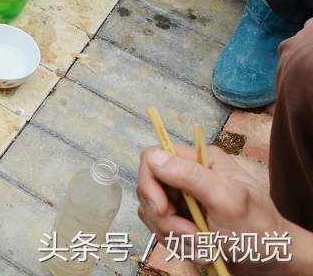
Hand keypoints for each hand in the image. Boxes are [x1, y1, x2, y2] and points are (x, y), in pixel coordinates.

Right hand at [137, 145, 312, 274]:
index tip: (162, 209)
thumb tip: (155, 157)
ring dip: (174, 236)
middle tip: (193, 235)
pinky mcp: (181, 220)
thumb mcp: (228, 200)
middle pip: (149, 189)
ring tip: (203, 246)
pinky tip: (201, 250)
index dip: (150, 183)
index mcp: (200, 160)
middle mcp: (189, 175)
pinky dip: (177, 244)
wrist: (272, 263)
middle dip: (166, 218)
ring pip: (152, 212)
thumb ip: (191, 176)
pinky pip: (161, 229)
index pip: (153, 157)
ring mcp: (184, 199)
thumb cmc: (259, 231)